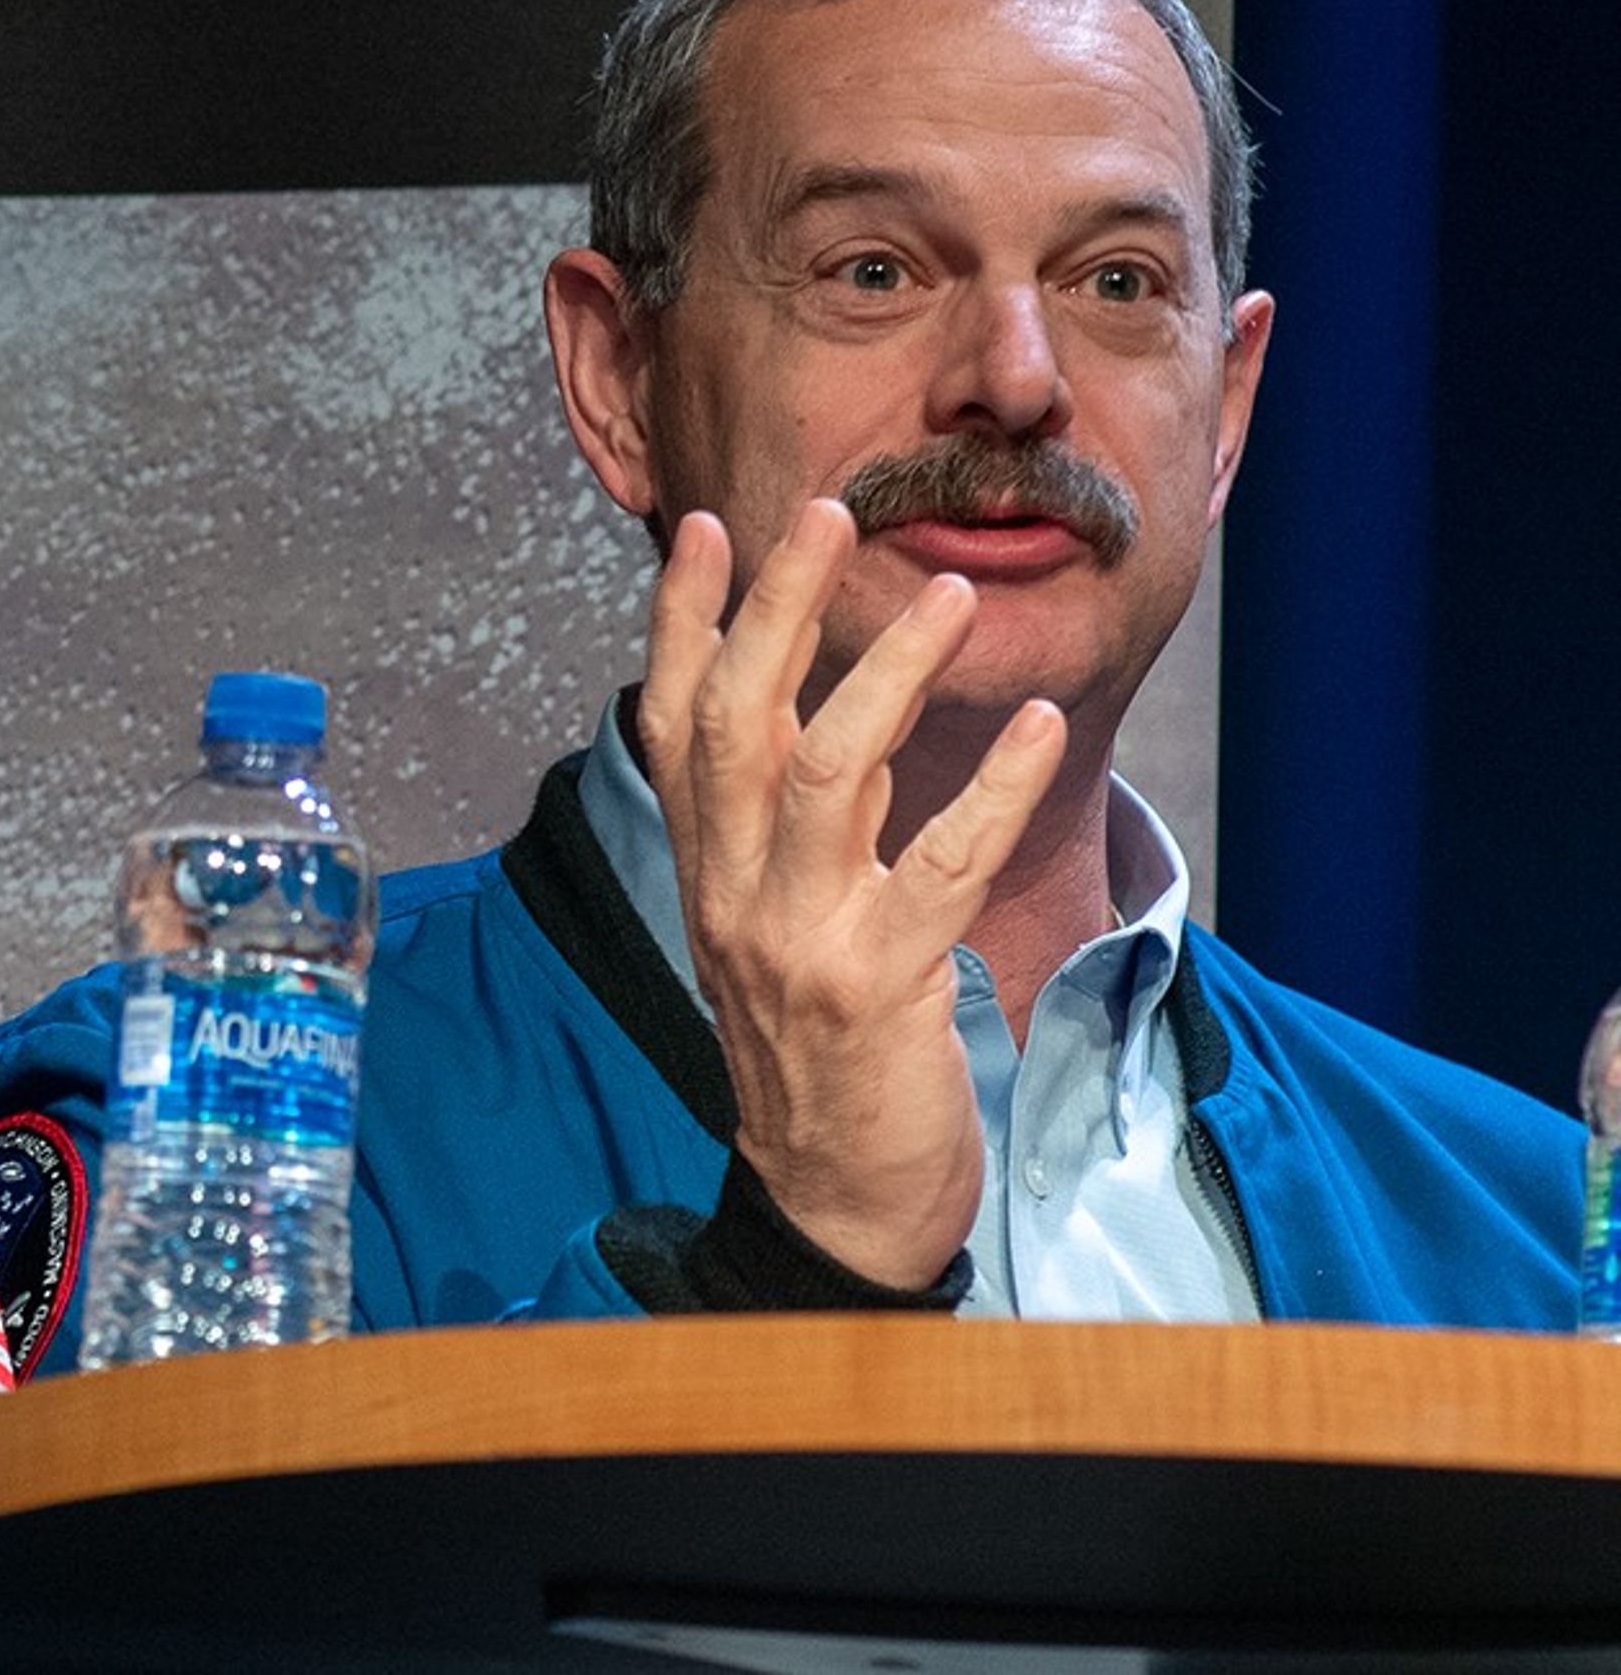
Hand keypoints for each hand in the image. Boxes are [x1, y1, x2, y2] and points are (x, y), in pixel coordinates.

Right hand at [635, 500, 1066, 1290]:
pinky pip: (943, 863)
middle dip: (775, 606)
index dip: (682, 621)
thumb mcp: (773, 928)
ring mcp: (799, 937)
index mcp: (705, 872)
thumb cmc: (819, 1056)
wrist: (837, 1203)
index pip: (673, 723)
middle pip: (738, 720)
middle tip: (825, 510)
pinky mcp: (878, 983)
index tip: (705, 529)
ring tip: (946, 591)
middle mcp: (733, 892)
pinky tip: (1039, 727)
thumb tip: (821, 714)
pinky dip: (995, 787)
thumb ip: (788, 830)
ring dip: (887, 670)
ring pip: (828, 770)